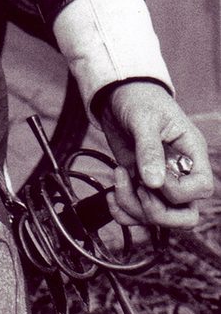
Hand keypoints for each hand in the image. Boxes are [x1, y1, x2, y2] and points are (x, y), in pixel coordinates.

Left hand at [96, 79, 213, 228]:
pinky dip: (124, 212)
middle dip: (158, 211)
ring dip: (134, 208)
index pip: (201, 188)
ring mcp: (160, 182)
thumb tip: (153, 182)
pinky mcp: (140, 185)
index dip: (176, 191)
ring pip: (159, 218)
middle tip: (137, 188)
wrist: (118, 94)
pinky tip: (111, 194)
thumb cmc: (139, 98)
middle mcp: (180, 173)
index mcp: (192, 154)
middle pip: (186, 215)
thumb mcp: (144, 118)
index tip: (151, 175)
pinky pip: (138, 214)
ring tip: (119, 177)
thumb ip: (149, 149)